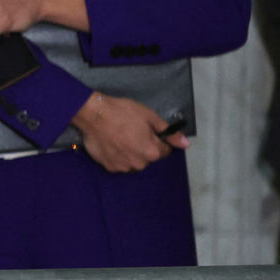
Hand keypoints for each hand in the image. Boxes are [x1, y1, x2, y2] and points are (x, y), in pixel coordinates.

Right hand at [71, 92, 186, 172]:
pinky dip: (117, 156)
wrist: (93, 114)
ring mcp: (123, 167)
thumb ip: (168, 132)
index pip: (164, 151)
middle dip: (143, 147)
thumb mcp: (149, 116)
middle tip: (131, 132)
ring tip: (119, 138)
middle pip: (148, 157)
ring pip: (133, 161)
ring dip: (130, 153)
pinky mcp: (109, 167)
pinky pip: (119, 163)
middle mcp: (140, 164)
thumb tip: (185, 144)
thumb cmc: (123, 112)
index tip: (146, 131)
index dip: (157, 140)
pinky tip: (111, 144)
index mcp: (152, 152)